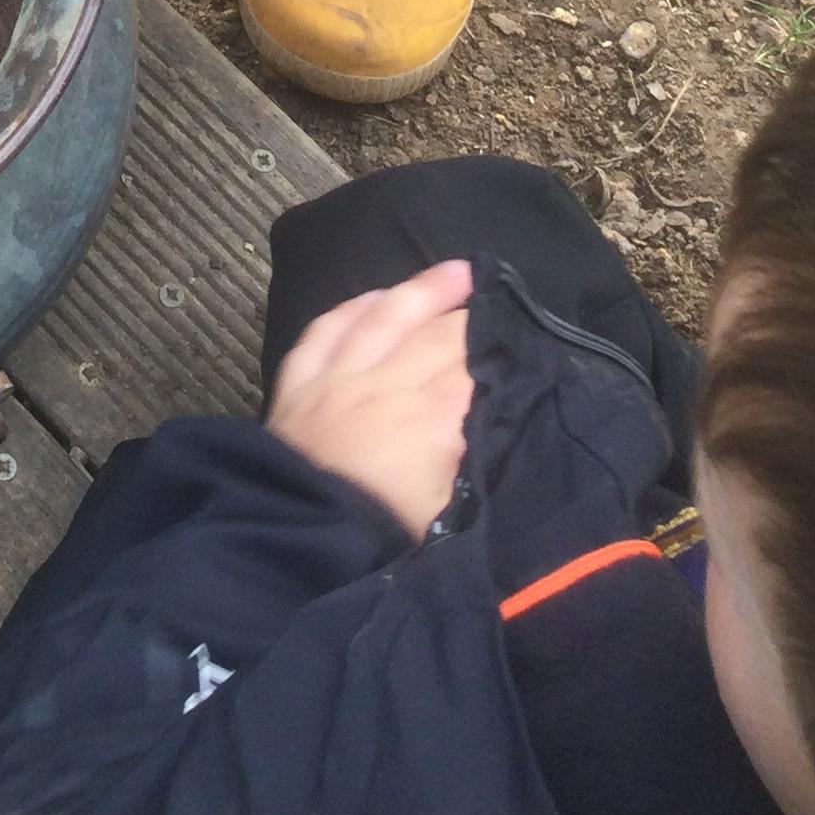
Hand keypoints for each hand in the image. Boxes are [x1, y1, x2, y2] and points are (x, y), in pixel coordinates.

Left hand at [264, 259, 473, 540]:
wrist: (303, 543)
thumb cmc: (386, 540)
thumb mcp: (452, 510)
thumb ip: (475, 459)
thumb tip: (498, 423)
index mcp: (431, 420)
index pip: (472, 368)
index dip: (496, 347)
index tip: (516, 335)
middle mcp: (385, 385)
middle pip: (434, 335)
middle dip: (467, 314)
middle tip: (491, 294)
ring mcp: (337, 378)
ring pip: (383, 317)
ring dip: (419, 291)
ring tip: (451, 272)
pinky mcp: (298, 383)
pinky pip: (327, 329)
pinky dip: (353, 308)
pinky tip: (374, 298)